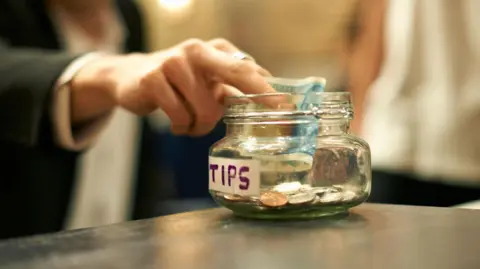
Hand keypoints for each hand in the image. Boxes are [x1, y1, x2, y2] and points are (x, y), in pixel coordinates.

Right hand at [71, 38, 274, 135]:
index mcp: (215, 49)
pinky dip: (181, 126)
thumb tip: (272, 101)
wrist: (132, 76)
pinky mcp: (153, 79)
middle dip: (259, 94)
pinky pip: (179, 116)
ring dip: (200, 126)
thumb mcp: (208, 81)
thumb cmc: (179, 82)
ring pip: (205, 109)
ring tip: (190, 123)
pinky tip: (176, 122)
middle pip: (236, 73)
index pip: (248, 69)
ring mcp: (173, 62)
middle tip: (277, 113)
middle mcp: (197, 50)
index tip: (287, 107)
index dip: (269, 89)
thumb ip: (235, 88)